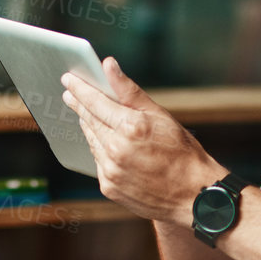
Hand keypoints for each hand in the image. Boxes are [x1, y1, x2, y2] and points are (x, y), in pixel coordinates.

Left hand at [60, 59, 223, 223]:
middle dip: (79, 105)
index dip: (80, 89)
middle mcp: (116, 150)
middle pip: (89, 120)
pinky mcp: (109, 187)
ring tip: (88, 115)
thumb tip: (108, 65)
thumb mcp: (159, 114)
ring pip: (91, 141)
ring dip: (89, 127)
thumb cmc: (181, 151)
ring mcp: (111, 170)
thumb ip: (129, 90)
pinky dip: (100, 149)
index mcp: (130, 127)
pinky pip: (98, 161)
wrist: (192, 194)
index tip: (68, 79)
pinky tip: (106, 143)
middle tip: (70, 93)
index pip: (95, 102)